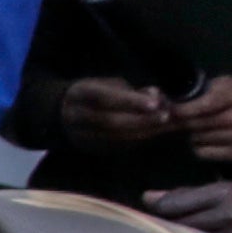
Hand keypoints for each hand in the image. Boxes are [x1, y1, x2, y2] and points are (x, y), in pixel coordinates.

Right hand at [50, 75, 176, 148]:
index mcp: (79, 94)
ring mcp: (81, 135)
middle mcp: (76, 116)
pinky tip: (155, 133)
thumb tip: (155, 96)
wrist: (65, 113)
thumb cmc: (96, 94)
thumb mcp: (109, 84)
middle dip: (141, 120)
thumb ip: (131, 91)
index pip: (104, 97)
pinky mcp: (91, 148)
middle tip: (166, 116)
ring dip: (144, 132)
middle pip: (110, 121)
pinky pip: (117, 146)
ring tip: (166, 125)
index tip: (154, 103)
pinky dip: (139, 140)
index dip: (130, 101)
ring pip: (115, 137)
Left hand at [174, 75, 231, 166]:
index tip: (163, 111)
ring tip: (192, 128)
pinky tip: (203, 139)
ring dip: (191, 134)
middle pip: (196, 124)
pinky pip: (207, 153)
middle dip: (180, 123)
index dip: (177, 110)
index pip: (199, 107)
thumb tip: (173, 100)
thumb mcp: (231, 84)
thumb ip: (205, 90)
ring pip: (199, 139)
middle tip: (168, 121)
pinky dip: (200, 146)